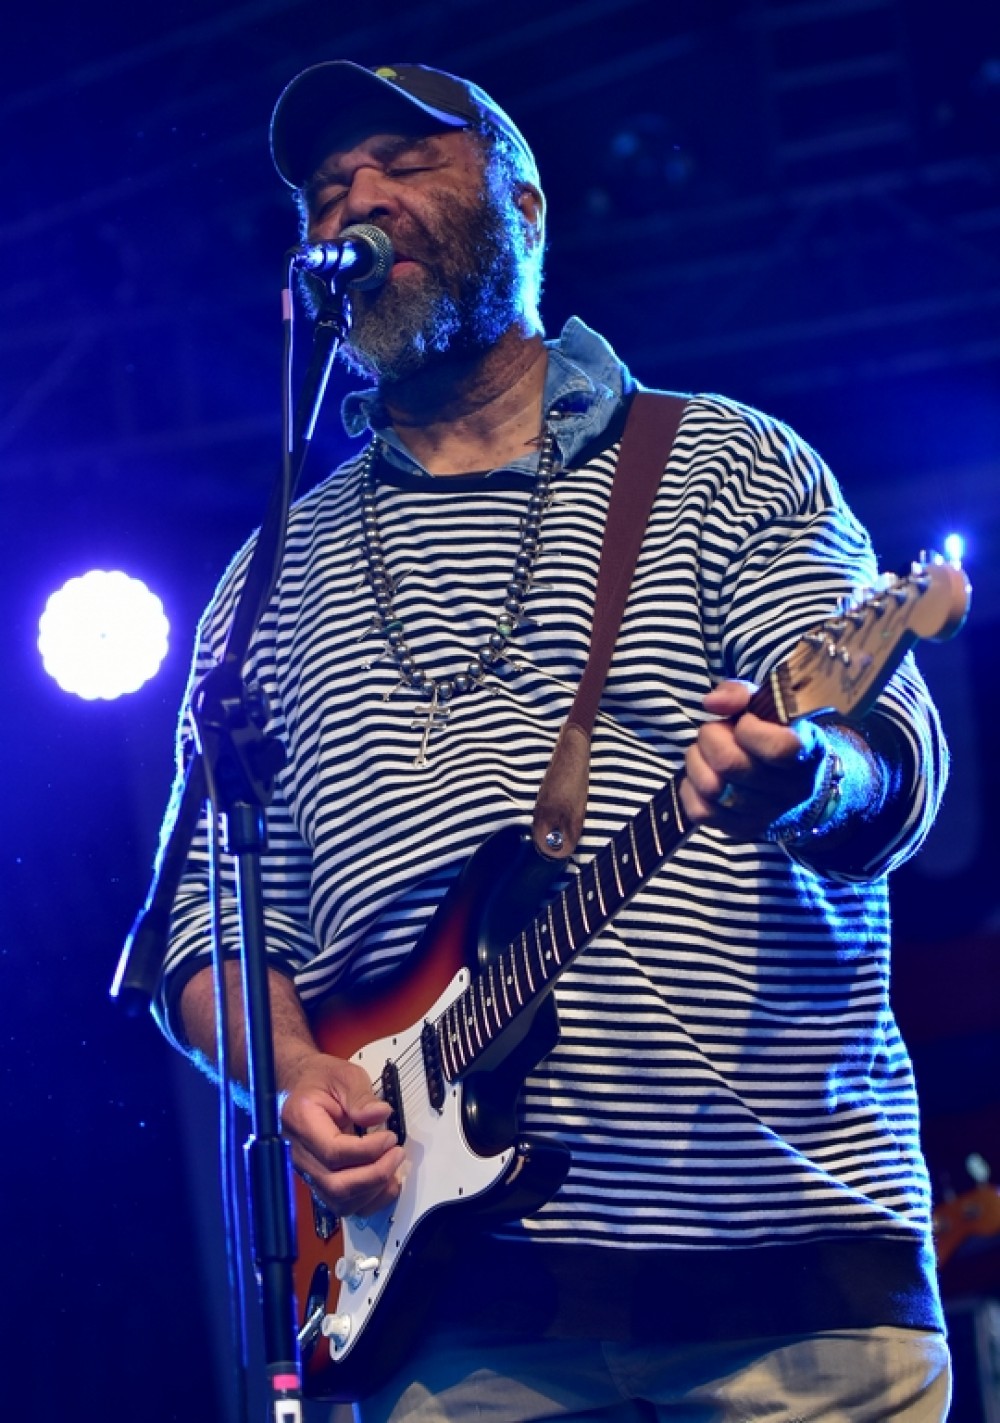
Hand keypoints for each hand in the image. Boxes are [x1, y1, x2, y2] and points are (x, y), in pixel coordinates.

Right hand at [279, 1050, 405, 1218]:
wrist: (299, 1088)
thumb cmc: (318, 1081)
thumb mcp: (342, 1075)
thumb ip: (361, 1095)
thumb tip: (381, 1114)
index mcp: (301, 1122)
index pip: (333, 1152)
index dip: (367, 1151)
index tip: (390, 1138)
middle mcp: (299, 1154)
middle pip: (336, 1185)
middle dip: (374, 1175)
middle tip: (396, 1154)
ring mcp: (307, 1172)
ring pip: (339, 1202)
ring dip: (373, 1191)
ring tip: (393, 1167)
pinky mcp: (319, 1181)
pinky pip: (342, 1205)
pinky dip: (368, 1200)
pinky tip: (385, 1183)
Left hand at [680, 679, 827, 838]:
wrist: (794, 783)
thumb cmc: (775, 736)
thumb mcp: (767, 706)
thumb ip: (740, 694)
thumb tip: (712, 702)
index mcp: (806, 753)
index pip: (777, 748)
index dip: (748, 729)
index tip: (745, 722)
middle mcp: (790, 789)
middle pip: (730, 764)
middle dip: (710, 738)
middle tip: (713, 732)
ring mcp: (766, 815)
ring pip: (711, 788)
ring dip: (696, 762)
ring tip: (704, 753)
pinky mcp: (741, 830)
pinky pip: (700, 812)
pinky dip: (690, 788)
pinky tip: (701, 775)